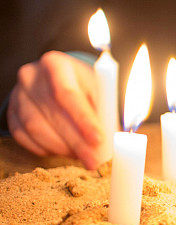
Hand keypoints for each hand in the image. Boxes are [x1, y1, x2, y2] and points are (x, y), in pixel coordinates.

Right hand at [8, 51, 104, 168]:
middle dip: (76, 141)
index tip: (98, 139)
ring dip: (61, 147)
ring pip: (36, 127)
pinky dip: (45, 148)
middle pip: (53, 113)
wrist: (60, 79)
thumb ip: (106, 108)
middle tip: (94, 160)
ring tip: (82, 156)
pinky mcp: (11, 112)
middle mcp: (32, 76)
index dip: (83, 119)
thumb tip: (115, 136)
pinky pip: (23, 136)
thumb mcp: (99, 88)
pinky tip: (62, 151)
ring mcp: (18, 94)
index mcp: (57, 64)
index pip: (68, 94)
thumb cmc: (85, 85)